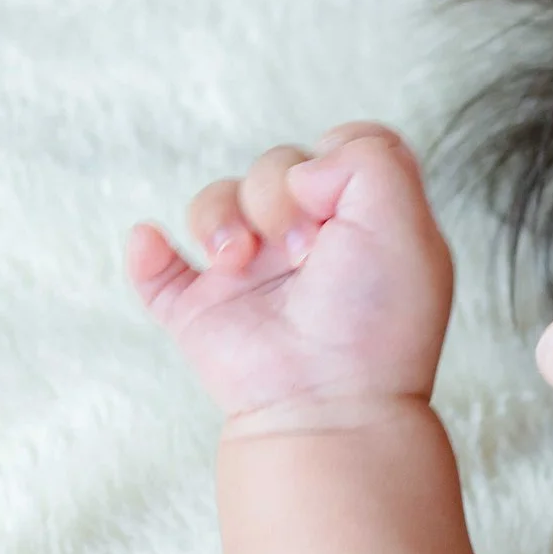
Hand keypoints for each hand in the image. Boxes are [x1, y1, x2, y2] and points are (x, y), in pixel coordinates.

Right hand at [127, 124, 453, 434]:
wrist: (327, 403)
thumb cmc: (373, 319)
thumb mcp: (404, 222)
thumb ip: (371, 158)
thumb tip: (305, 168)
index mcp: (364, 224)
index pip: (342, 149)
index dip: (333, 157)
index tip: (337, 201)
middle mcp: (310, 243)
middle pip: (274, 164)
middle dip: (277, 193)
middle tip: (302, 250)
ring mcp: (253, 275)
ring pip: (215, 200)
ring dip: (219, 216)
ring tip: (238, 261)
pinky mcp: (202, 309)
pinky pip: (156, 265)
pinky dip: (148, 251)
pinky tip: (155, 244)